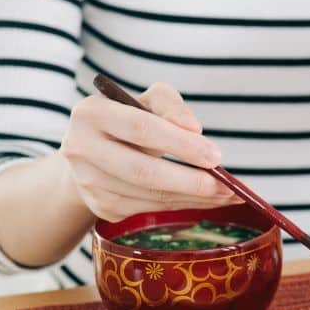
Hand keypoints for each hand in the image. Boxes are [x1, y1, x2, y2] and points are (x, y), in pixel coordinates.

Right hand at [59, 82, 237, 221]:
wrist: (94, 151)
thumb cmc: (129, 119)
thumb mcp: (148, 100)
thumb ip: (170, 105)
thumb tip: (193, 129)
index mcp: (90, 113)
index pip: (141, 128)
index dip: (180, 144)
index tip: (215, 155)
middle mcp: (81, 149)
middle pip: (143, 172)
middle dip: (191, 181)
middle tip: (227, 186)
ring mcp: (89, 183)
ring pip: (149, 196)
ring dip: (194, 198)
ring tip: (228, 195)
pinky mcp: (101, 207)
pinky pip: (150, 209)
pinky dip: (183, 205)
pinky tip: (207, 200)